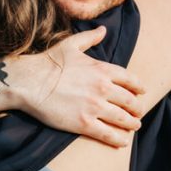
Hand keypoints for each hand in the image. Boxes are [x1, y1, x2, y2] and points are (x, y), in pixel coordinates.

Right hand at [3, 27, 146, 146]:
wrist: (28, 82)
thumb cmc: (47, 62)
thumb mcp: (71, 44)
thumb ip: (90, 38)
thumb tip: (102, 29)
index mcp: (102, 69)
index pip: (130, 80)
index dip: (139, 87)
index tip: (142, 92)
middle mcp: (103, 88)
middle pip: (130, 101)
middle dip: (137, 108)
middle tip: (138, 113)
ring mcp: (94, 107)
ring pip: (123, 119)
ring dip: (132, 124)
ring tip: (134, 126)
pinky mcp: (84, 123)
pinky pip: (108, 134)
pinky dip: (119, 139)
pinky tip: (122, 141)